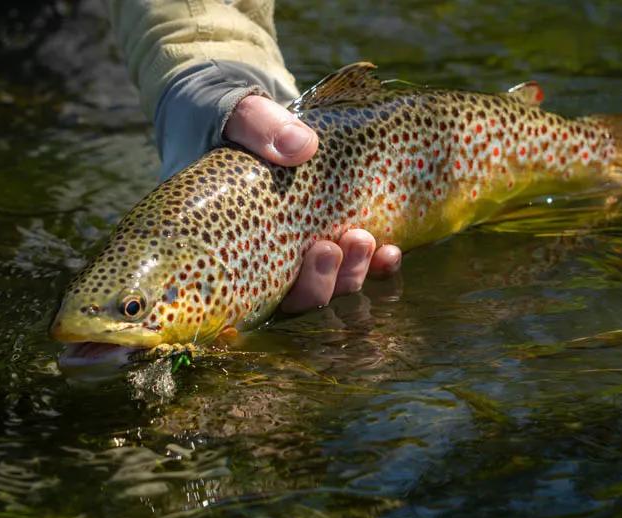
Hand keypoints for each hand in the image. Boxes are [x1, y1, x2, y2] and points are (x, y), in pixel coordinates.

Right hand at [224, 95, 401, 312]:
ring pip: (332, 287)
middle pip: (302, 297)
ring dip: (354, 273)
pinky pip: (358, 268)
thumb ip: (259, 127)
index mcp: (239, 245)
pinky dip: (376, 266)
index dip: (299, 290)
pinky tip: (390, 253)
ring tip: (365, 241)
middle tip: (336, 247)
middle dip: (327, 281)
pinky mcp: (335, 237)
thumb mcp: (238, 117)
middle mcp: (273, 259)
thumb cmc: (231, 120)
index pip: (264, 292)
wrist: (250, 115)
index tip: (323, 252)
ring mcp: (306, 251)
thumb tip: (302, 146)